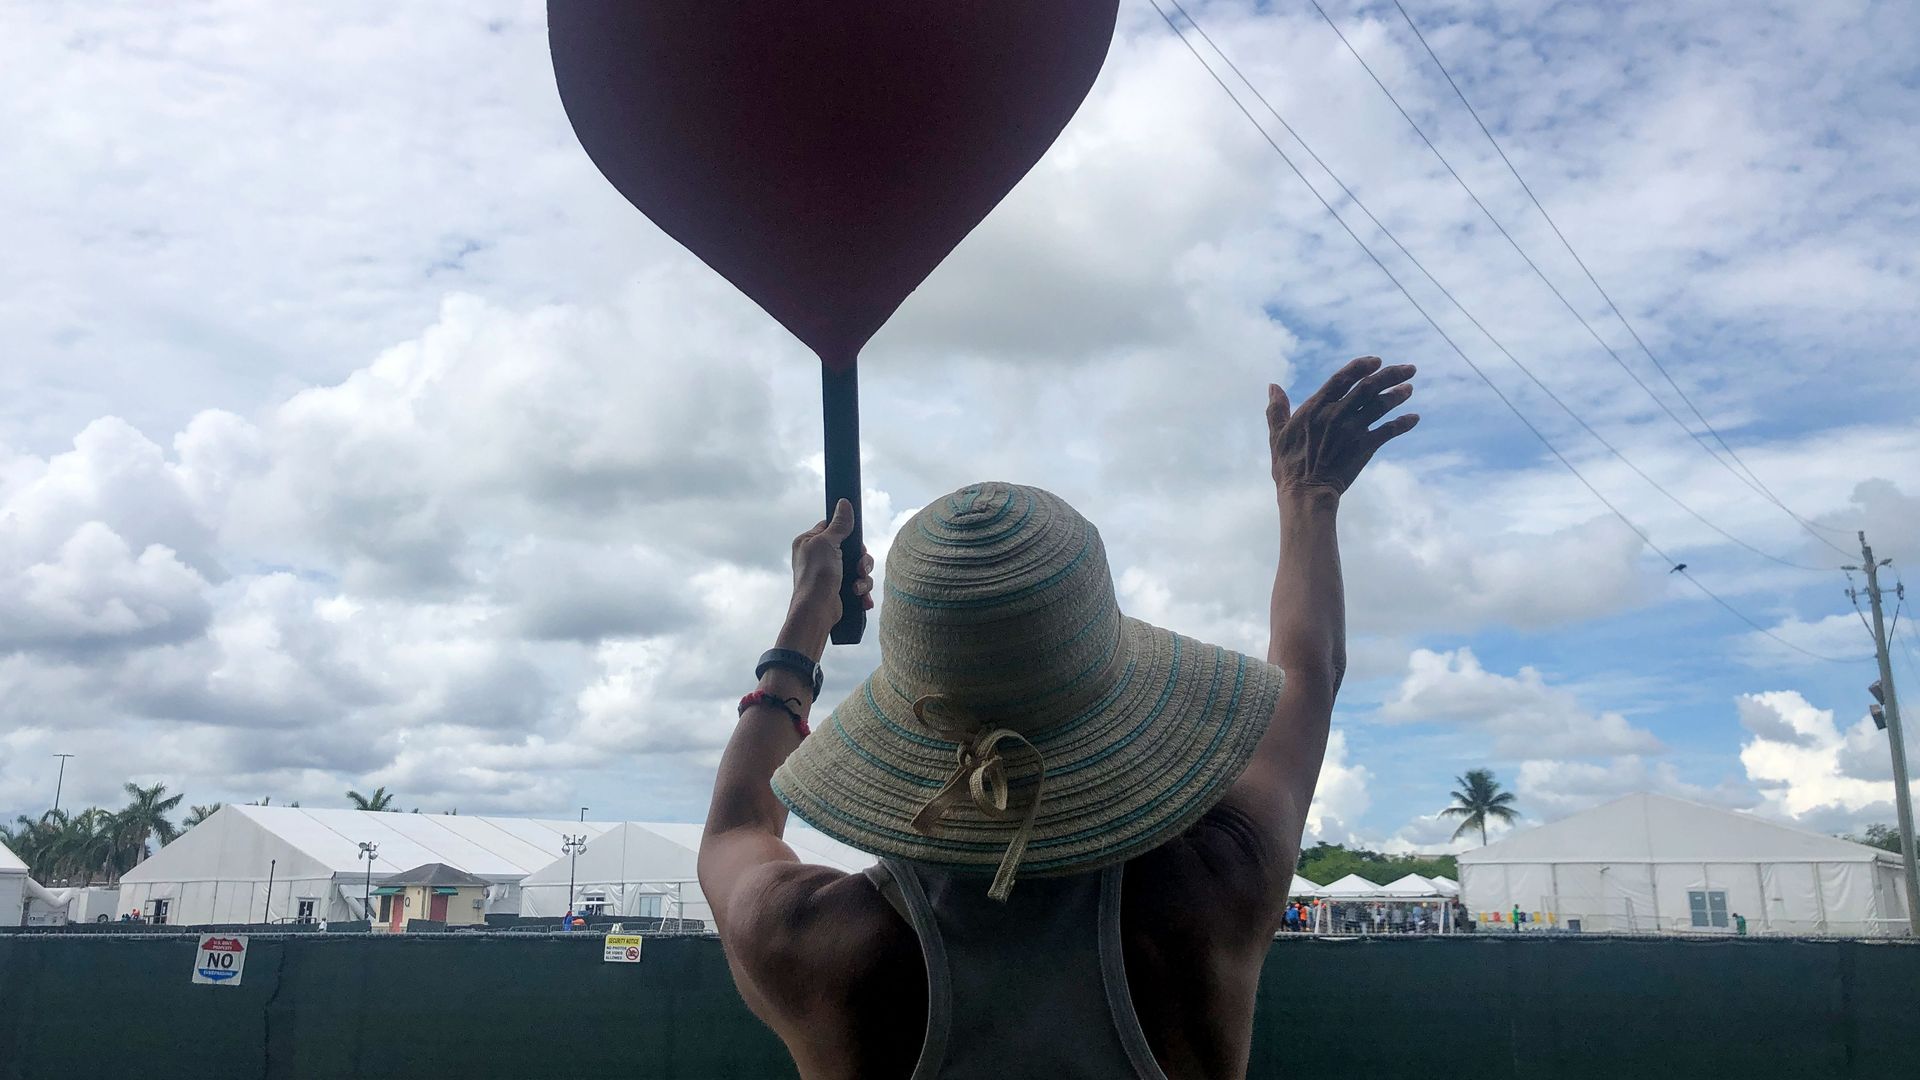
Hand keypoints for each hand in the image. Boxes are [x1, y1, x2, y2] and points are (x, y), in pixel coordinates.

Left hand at [786, 499, 874, 633]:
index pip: (833, 528)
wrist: (816, 611)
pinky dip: (862, 593)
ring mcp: (830, 575)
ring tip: (857, 588)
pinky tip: (862, 599)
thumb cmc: (816, 576)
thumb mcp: (827, 543)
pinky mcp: (839, 590)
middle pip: (852, 550)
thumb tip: (844, 502)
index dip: (849, 535)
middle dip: (862, 561)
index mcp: (810, 543)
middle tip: (860, 568)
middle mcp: (819, 557)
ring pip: (859, 569)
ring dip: (863, 579)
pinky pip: (859, 586)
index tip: (856, 544)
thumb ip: (839, 525)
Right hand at [1268, 356, 1418, 498]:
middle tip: (1409, 369)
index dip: (1360, 367)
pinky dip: (1402, 424)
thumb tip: (1273, 386)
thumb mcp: (1277, 435)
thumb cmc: (1288, 466)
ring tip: (1410, 388)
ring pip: (1381, 406)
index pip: (1341, 379)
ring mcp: (1352, 431)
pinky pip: (1388, 431)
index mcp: (1315, 408)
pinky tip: (1414, 418)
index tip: (1376, 360)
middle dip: (1391, 375)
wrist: (1306, 493)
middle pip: (1368, 388)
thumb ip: (1276, 409)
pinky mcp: (1364, 447)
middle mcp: (1336, 415)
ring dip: (1398, 396)